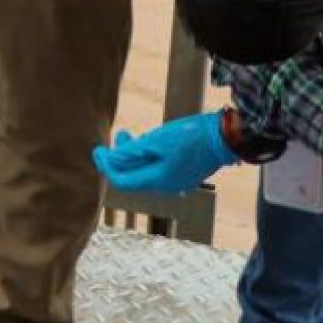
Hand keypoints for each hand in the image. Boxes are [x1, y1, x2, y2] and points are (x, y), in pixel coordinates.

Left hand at [92, 112, 235, 195]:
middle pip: (134, 176)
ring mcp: (178, 181)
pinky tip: (151, 142)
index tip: (97, 150)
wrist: (226, 137)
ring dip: (135, 155)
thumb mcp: (156, 141)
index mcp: (158, 181)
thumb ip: (132, 152)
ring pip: (147, 171)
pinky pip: (160, 168)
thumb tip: (111, 159)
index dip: (106, 166)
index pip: (122, 180)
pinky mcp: (187, 173)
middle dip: (121, 157)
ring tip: (131, 135)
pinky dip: (149, 157)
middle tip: (118, 135)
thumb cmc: (190, 137)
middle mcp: (167, 186)